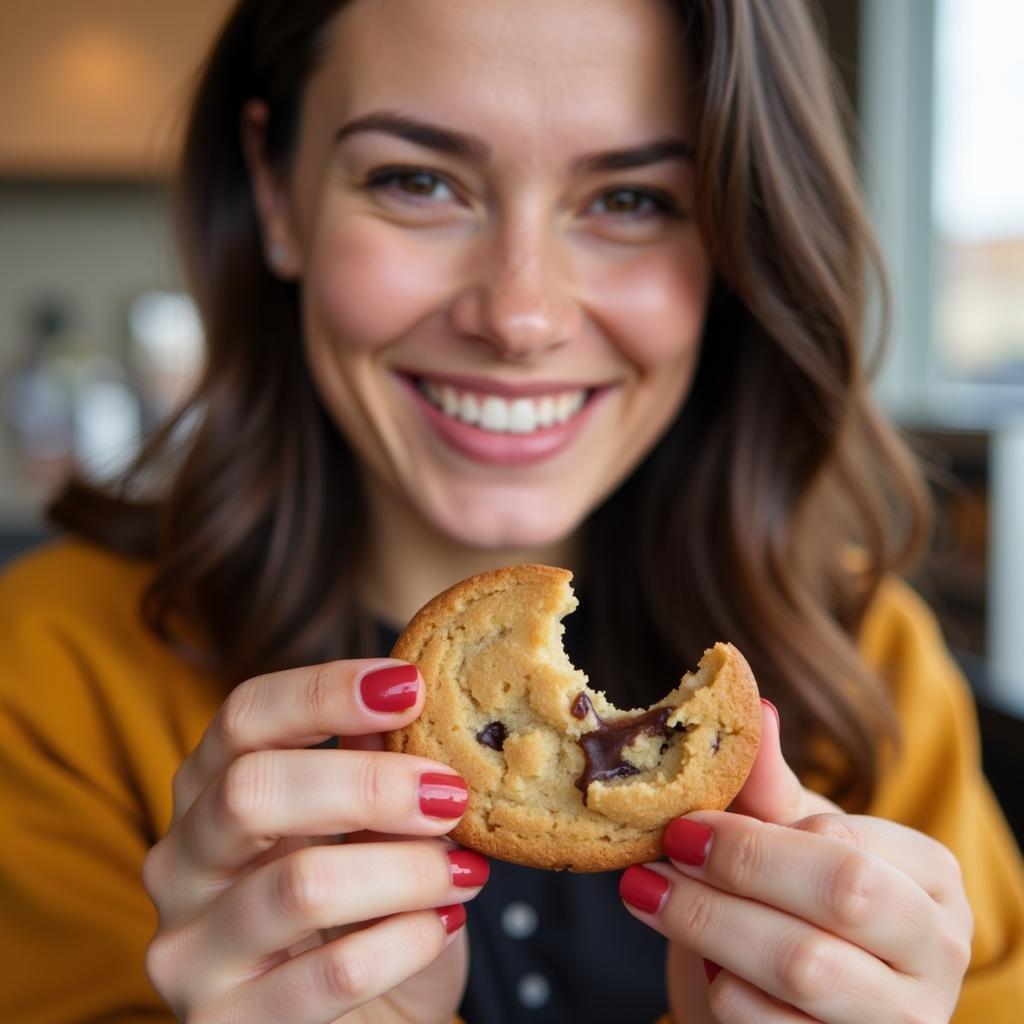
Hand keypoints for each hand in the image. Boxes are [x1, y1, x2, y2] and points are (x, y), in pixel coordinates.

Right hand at [143, 659, 487, 1022]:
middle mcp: (181, 863)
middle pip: (251, 789)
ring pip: (300, 884)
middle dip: (368, 783)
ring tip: (464, 870)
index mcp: (211, 792)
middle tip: (450, 793)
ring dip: (406, 869)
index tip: (410, 686)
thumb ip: (373, 764)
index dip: (325, 690)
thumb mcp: (372, 829)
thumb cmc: (365, 913)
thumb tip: (409, 692)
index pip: (244, 716)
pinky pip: (333, 971)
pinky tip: (443, 924)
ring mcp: (193, 950)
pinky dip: (408, 940)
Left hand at [620, 700, 972, 1022]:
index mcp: (930, 875)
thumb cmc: (791, 902)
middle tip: (659, 858)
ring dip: (710, 929)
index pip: (844, 845)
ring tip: (652, 898)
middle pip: (838, 899)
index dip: (751, 837)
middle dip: (734, 874)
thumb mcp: (785, 837)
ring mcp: (905, 1020)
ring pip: (807, 970)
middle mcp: (939, 950)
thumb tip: (755, 706)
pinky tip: (700, 964)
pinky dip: (724, 994)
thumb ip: (768, 784)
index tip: (681, 826)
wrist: (783, 999)